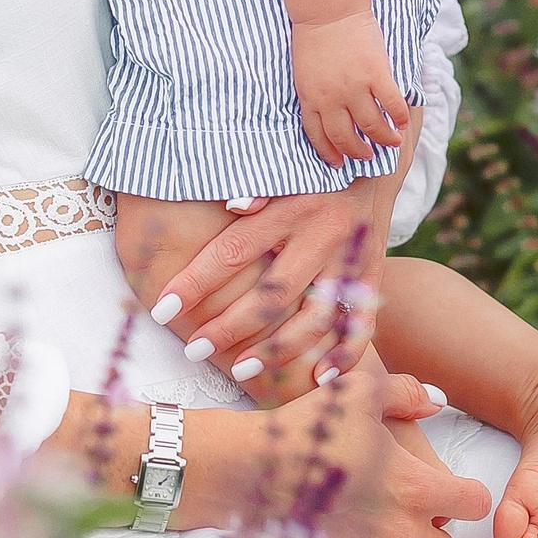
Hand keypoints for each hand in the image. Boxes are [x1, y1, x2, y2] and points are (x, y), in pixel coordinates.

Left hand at [152, 186, 376, 389]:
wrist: (368, 159)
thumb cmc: (305, 167)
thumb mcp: (277, 167)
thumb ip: (254, 188)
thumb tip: (231, 204)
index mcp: (290, 207)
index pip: (234, 251)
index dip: (196, 282)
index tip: (164, 309)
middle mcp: (322, 235)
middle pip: (273, 294)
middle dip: (230, 327)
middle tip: (194, 350)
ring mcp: (351, 259)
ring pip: (316, 317)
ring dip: (278, 350)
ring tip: (240, 368)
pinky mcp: (373, 275)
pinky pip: (362, 323)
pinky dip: (344, 355)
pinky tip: (318, 379)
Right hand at [255, 372, 488, 537]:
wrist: (251, 468)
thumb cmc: (306, 429)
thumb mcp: (359, 391)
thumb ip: (406, 391)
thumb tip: (436, 400)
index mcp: (414, 486)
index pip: (474, 504)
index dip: (466, 493)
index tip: (452, 488)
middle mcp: (400, 529)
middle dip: (431, 529)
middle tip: (405, 506)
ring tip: (375, 521)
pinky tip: (352, 535)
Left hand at [292, 12, 409, 165]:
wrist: (327, 8)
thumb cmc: (312, 36)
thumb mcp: (303, 72)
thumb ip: (314, 94)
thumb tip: (326, 114)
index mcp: (310, 97)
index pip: (319, 136)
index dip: (330, 153)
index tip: (339, 163)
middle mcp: (331, 98)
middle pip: (346, 137)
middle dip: (358, 152)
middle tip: (368, 156)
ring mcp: (354, 87)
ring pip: (372, 126)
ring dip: (383, 139)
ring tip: (391, 142)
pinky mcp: (376, 74)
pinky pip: (392, 104)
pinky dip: (399, 116)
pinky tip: (403, 121)